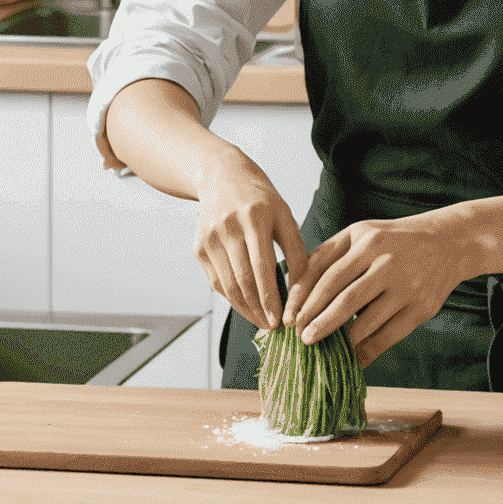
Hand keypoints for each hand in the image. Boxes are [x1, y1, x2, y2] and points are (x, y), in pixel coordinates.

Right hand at [193, 146, 308, 331]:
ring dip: (245, 309)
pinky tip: (246, 305)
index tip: (282, 320)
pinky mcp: (199, 247)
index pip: (263, 267)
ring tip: (262, 321)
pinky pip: (217, 281)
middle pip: (243, 280)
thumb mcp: (284, 214)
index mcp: (255, 216)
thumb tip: (303, 287)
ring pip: (228, 285)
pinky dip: (232, 297)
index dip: (271, 298)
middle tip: (273, 327)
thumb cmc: (260, 198)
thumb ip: (296, 249)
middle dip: (259, 310)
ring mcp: (210, 238)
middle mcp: (229, 227)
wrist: (221, 176)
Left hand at [281, 215, 459, 368]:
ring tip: (320, 349)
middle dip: (318, 321)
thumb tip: (295, 288)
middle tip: (300, 339)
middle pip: (344, 297)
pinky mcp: (421, 308)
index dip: (304, 298)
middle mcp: (386, 260)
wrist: (446, 242)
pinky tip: (351, 358)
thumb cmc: (391, 240)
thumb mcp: (361, 235)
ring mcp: (406, 285)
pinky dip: (367, 351)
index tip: (288, 318)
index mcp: (365, 239)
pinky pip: (388, 336)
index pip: (326, 272)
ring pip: (365, 321)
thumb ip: (329, 255)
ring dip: (340, 340)